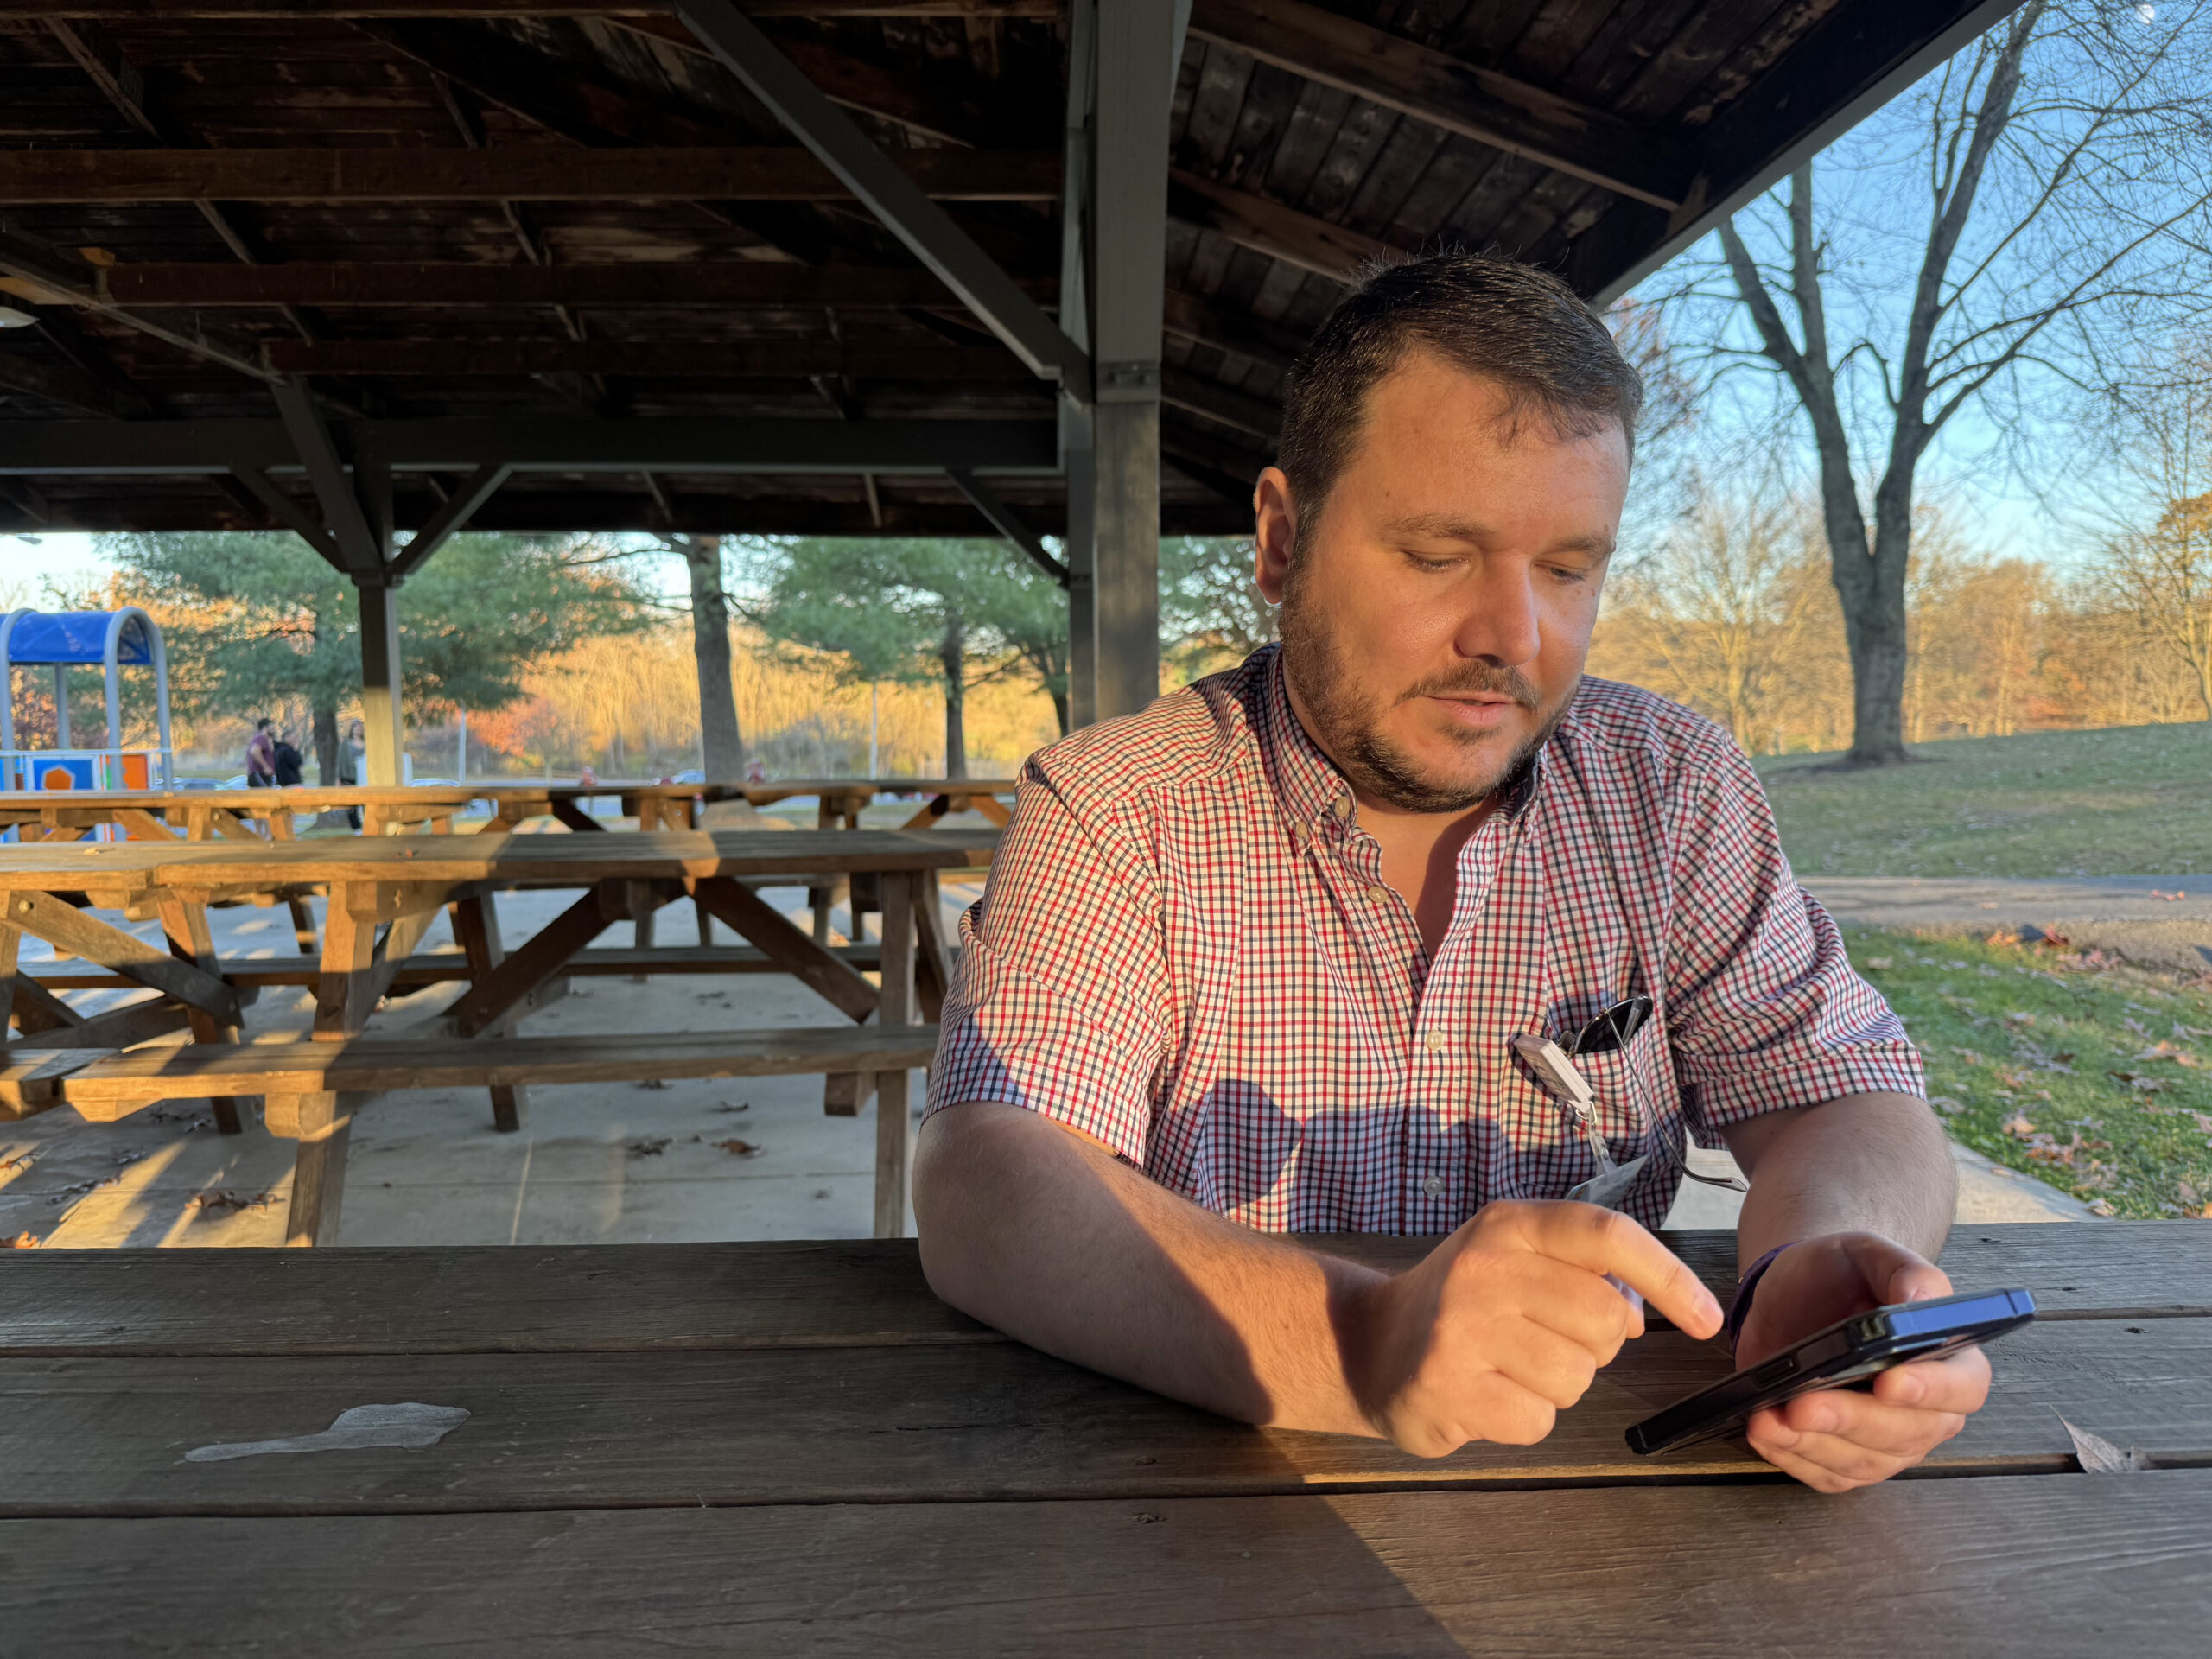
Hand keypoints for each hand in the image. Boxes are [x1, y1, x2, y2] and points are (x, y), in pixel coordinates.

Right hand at [1346, 1200, 1722, 1456]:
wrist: (1366, 1343)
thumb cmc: (1463, 1302)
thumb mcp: (1514, 1258)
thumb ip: (1579, 1269)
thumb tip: (1645, 1308)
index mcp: (1508, 1226)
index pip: (1605, 1235)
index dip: (1668, 1276)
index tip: (1707, 1319)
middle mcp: (1483, 1268)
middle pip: (1604, 1319)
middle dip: (1598, 1345)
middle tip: (1550, 1340)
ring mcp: (1460, 1328)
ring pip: (1575, 1377)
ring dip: (1558, 1386)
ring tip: (1510, 1367)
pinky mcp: (1445, 1387)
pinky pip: (1537, 1421)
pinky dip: (1523, 1419)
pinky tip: (1486, 1396)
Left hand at [1736, 1233, 1991, 1492]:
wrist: (1795, 1295)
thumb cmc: (1842, 1275)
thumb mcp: (1868, 1254)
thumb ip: (1903, 1270)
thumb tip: (1922, 1300)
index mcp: (1949, 1358)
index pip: (1962, 1387)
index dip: (1932, 1390)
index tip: (1889, 1381)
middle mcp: (1927, 1410)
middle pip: (1906, 1433)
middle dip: (1851, 1420)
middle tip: (1805, 1404)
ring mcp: (1887, 1441)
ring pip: (1862, 1460)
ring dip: (1812, 1444)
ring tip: (1768, 1419)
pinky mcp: (1844, 1458)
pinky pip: (1826, 1473)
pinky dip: (1791, 1458)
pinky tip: (1763, 1432)